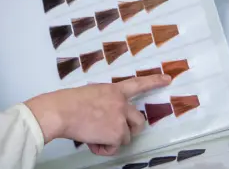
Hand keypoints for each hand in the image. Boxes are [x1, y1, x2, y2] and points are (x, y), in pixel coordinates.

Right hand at [25, 74, 170, 155]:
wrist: (61, 111)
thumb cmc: (68, 103)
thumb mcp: (91, 94)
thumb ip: (104, 102)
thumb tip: (104, 117)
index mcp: (113, 90)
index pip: (138, 84)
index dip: (153, 82)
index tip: (167, 79)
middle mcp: (120, 103)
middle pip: (138, 121)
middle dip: (131, 130)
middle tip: (117, 135)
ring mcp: (120, 119)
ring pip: (125, 137)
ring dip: (111, 140)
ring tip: (93, 136)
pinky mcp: (116, 134)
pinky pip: (114, 148)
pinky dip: (103, 149)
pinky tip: (91, 141)